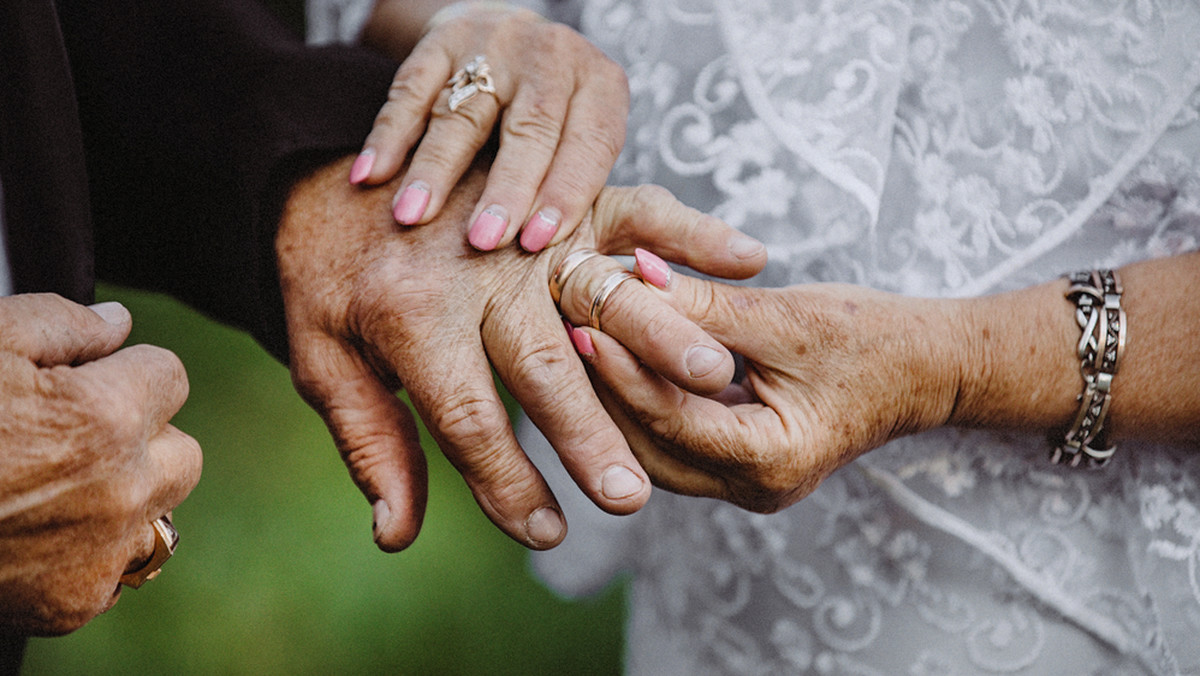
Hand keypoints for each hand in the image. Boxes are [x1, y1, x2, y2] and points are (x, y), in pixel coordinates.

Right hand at [0, 295, 200, 635]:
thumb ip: (62, 323)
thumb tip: (118, 324)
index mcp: (105, 421)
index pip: (170, 377)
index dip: (124, 371)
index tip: (83, 379)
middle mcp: (121, 494)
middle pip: (181, 451)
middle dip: (142, 436)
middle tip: (73, 434)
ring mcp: (99, 556)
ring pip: (159, 515)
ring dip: (126, 497)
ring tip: (55, 486)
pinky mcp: (69, 604)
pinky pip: (115, 569)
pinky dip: (88, 553)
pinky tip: (32, 533)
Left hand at [277, 156, 764, 550]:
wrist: (327, 167)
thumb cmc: (328, 275)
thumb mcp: (321, 357)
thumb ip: (370, 442)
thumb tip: (398, 534)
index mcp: (410, 317)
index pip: (469, 420)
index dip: (508, 486)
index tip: (546, 535)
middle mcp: (475, 272)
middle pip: (544, 366)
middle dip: (589, 436)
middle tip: (630, 498)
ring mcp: (525, 223)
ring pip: (602, 291)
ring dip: (662, 335)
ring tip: (711, 381)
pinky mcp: (557, 190)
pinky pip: (634, 207)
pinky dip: (694, 229)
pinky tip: (747, 259)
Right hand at [350, 2, 628, 251]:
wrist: (512, 42)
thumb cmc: (556, 120)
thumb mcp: (584, 140)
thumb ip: (584, 194)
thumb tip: (576, 281)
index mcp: (601, 86)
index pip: (589, 142)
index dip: (565, 192)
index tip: (536, 242)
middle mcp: (554, 58)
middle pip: (531, 127)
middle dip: (505, 188)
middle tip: (481, 241)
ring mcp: (496, 45)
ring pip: (464, 111)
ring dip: (435, 169)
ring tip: (412, 218)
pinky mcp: (443, 39)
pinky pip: (410, 89)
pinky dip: (388, 136)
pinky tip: (370, 176)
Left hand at [559, 274, 967, 512]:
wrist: (927, 366)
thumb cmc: (872, 335)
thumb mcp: (784, 315)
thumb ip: (704, 306)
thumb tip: (629, 277)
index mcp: (772, 462)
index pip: (670, 417)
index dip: (621, 368)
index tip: (581, 318)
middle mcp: (754, 489)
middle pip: (648, 443)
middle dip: (605, 386)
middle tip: (566, 324)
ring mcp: (745, 484)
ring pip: (653, 445)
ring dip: (618, 392)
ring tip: (582, 333)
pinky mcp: (739, 463)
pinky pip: (674, 435)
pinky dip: (647, 395)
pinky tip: (619, 352)